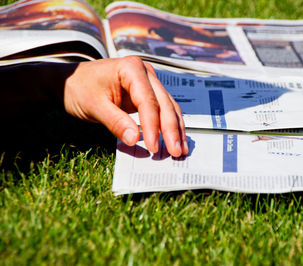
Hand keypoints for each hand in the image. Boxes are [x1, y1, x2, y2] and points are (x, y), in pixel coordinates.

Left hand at [64, 56, 187, 156]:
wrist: (71, 82)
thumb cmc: (79, 88)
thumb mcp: (94, 106)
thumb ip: (115, 121)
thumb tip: (135, 139)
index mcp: (131, 68)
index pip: (148, 100)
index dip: (152, 125)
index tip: (153, 146)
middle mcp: (145, 73)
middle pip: (164, 103)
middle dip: (171, 129)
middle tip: (176, 152)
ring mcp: (149, 83)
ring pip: (168, 107)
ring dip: (175, 129)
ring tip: (180, 150)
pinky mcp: (148, 94)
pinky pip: (163, 110)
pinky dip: (169, 126)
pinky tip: (175, 140)